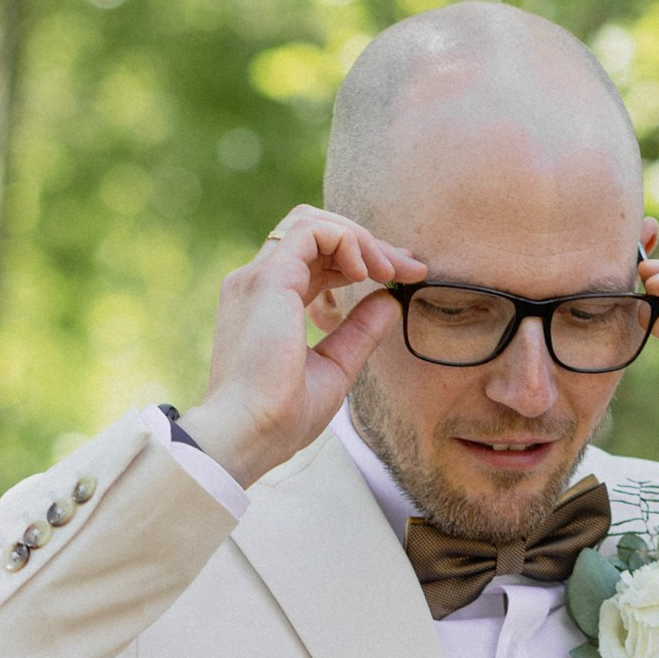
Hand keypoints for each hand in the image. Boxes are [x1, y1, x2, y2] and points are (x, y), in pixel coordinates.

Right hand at [182, 208, 427, 487]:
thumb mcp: (335, 367)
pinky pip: (310, 231)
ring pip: (311, 222)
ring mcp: (257, 277)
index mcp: (266, 305)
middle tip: (410, 266)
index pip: (313, 260)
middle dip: (367, 243)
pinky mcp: (267, 278)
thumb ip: (360, 331)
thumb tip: (390, 299)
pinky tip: (366, 271)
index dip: (359, 260)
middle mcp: (256, 284)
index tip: (400, 276)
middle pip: (315, 234)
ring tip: (389, 269)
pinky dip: (346, 240)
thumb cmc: (281, 417)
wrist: (248, 435)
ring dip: (358, 238)